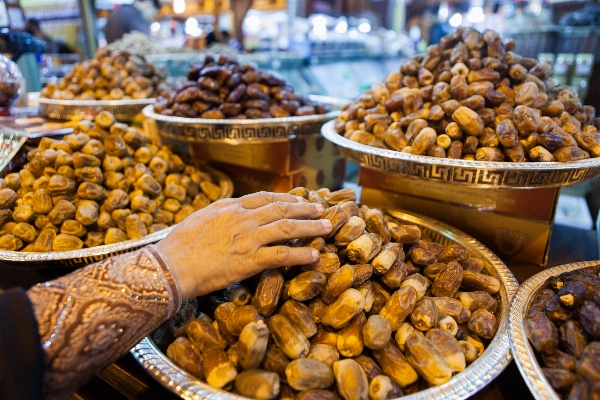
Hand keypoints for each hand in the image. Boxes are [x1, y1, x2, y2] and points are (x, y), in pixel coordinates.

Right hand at [156, 191, 331, 298]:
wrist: (171, 265)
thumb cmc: (179, 245)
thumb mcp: (201, 219)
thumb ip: (221, 214)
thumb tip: (233, 212)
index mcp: (230, 207)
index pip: (265, 197)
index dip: (286, 198)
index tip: (299, 198)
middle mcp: (243, 218)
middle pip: (282, 208)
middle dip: (305, 208)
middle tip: (321, 209)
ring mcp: (248, 238)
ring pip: (288, 227)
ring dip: (311, 227)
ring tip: (327, 228)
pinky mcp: (250, 260)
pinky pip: (283, 254)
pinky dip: (301, 254)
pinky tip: (315, 256)